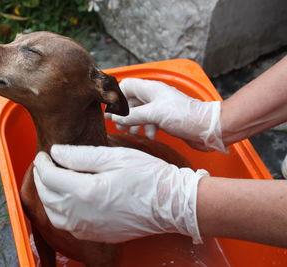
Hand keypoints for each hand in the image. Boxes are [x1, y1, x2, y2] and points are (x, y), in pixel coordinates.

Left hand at [33, 144, 208, 243]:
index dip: (42, 164)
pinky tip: (65, 200)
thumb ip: (80, 155)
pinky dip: (59, 212)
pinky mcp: (97, 234)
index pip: (50, 178)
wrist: (171, 204)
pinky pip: (67, 226)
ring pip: (54, 215)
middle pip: (48, 197)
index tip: (43, 154)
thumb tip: (56, 152)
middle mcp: (83, 214)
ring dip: (47, 197)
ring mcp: (89, 228)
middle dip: (41, 179)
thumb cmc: (147, 176)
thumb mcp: (114, 157)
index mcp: (87, 191)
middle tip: (43, 165)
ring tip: (51, 181)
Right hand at [105, 78, 226, 152]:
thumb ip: (131, 116)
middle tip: (120, 125)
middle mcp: (154, 96)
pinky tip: (150, 135)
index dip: (117, 96)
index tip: (111, 110)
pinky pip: (149, 121)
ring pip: (140, 112)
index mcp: (151, 89)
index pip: (126, 85)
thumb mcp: (153, 115)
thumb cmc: (184, 116)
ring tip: (132, 132)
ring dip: (134, 122)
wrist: (207, 128)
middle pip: (131, 101)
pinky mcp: (166, 118)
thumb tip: (112, 116)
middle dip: (124, 113)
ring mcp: (160, 107)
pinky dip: (146, 128)